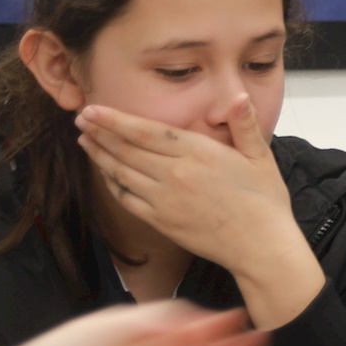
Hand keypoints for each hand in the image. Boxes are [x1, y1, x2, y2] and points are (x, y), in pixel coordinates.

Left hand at [76, 101, 320, 320]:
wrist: (261, 248)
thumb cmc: (265, 202)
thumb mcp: (261, 157)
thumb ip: (244, 124)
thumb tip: (238, 97)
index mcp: (198, 153)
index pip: (145, 131)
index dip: (115, 119)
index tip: (94, 109)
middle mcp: (175, 174)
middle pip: (126, 149)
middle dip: (99, 132)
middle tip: (80, 119)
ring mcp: (165, 200)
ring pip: (121, 172)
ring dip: (99, 155)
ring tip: (85, 141)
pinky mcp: (161, 221)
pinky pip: (127, 199)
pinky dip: (112, 184)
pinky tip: (106, 174)